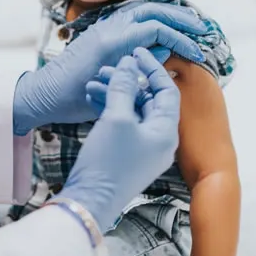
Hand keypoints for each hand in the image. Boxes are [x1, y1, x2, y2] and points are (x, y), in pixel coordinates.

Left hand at [12, 3, 205, 134]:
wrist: (43, 95)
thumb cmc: (73, 98)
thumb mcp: (113, 88)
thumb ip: (140, 66)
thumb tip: (164, 47)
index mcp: (113, 40)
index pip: (158, 28)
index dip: (182, 39)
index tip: (197, 53)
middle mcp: (109, 27)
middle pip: (153, 10)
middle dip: (180, 17)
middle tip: (201, 28)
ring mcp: (103, 27)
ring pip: (142, 10)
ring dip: (167, 14)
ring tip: (187, 24)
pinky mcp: (100, 33)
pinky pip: (131, 18)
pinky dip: (152, 19)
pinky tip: (162, 29)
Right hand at [56, 48, 181, 230]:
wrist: (89, 202)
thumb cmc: (107, 162)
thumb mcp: (116, 119)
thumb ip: (124, 87)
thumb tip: (130, 64)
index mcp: (166, 131)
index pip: (166, 90)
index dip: (152, 67)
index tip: (135, 53)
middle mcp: (160, 140)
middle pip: (149, 99)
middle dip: (128, 81)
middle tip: (107, 68)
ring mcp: (144, 149)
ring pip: (133, 111)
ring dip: (115, 94)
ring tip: (93, 83)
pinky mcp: (128, 155)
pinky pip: (124, 125)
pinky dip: (110, 110)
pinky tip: (92, 98)